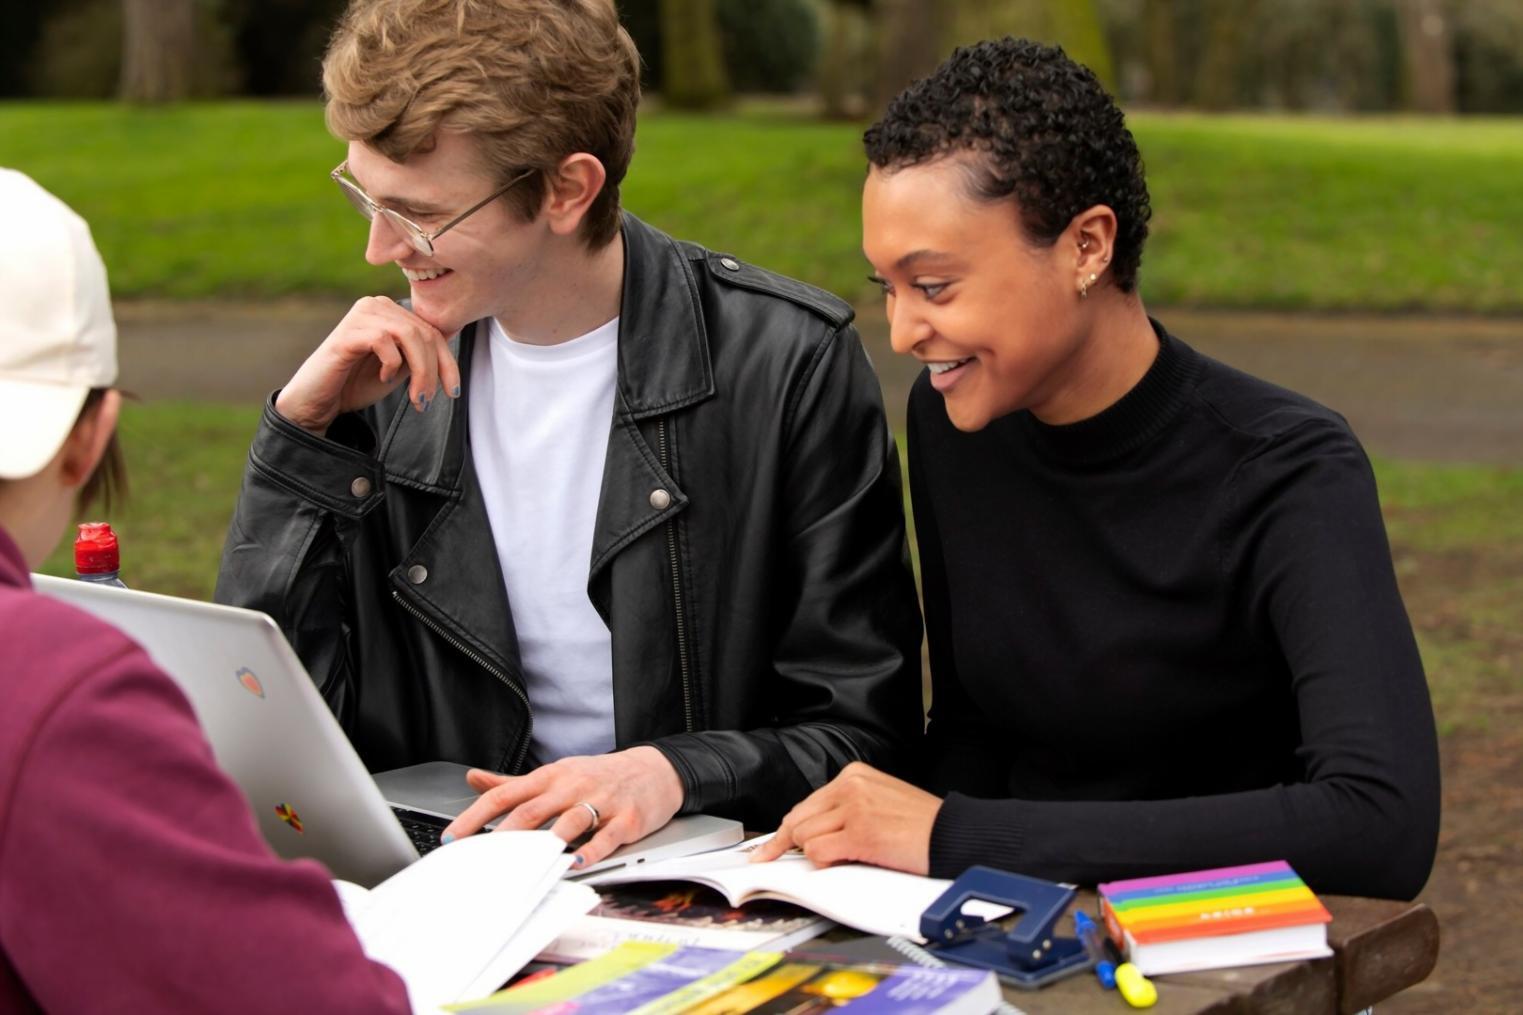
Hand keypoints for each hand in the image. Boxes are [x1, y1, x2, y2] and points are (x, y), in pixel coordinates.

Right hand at [274, 295, 461, 433]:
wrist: (321, 400)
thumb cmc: (359, 382)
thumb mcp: (401, 367)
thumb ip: (422, 352)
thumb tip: (454, 333)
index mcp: (391, 311)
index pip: (432, 331)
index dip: (448, 362)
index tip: (452, 391)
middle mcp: (376, 305)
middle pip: (425, 333)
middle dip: (434, 371)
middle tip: (426, 401)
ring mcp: (360, 315)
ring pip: (409, 335)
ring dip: (420, 371)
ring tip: (415, 398)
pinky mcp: (347, 332)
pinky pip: (383, 340)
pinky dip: (391, 363)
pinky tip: (383, 377)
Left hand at [441, 746, 685, 868]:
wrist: (655, 770)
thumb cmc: (599, 776)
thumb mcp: (556, 773)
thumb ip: (513, 782)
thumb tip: (473, 779)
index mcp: (551, 777)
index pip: (506, 795)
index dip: (476, 816)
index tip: (454, 838)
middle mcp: (573, 787)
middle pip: (532, 811)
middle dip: (503, 837)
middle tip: (481, 860)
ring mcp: (602, 802)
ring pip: (569, 822)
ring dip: (547, 843)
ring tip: (526, 863)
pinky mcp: (628, 819)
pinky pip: (607, 836)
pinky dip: (592, 850)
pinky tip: (578, 863)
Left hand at [749, 762, 941, 874]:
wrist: (951, 834)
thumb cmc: (921, 824)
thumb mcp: (879, 800)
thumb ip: (846, 808)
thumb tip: (812, 832)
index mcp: (855, 775)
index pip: (807, 803)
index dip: (788, 829)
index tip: (769, 847)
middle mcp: (850, 786)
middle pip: (798, 819)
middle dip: (787, 844)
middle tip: (775, 860)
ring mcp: (854, 809)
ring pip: (804, 836)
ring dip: (815, 854)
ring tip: (843, 857)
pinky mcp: (859, 834)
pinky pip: (818, 852)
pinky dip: (823, 862)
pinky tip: (843, 861)